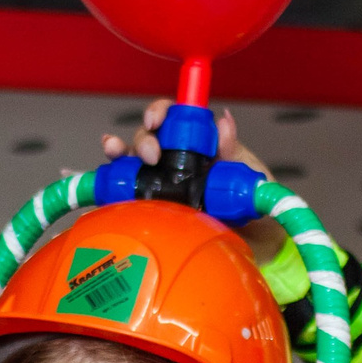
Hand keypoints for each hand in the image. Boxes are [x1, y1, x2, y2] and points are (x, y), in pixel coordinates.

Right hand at [100, 98, 287, 264]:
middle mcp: (174, 164)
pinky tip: (105, 176)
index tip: (158, 119)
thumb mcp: (248, 175)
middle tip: (152, 156)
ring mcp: (160, 187)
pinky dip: (110, 181)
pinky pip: (125, 193)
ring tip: (116, 152)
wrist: (257, 250)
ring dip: (119, 152)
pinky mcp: (151, 211)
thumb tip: (223, 121)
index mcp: (197, 148)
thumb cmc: (253, 209)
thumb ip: (233, 150)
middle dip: (143, 139)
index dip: (161, 112)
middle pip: (147, 138)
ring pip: (130, 161)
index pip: (173, 119)